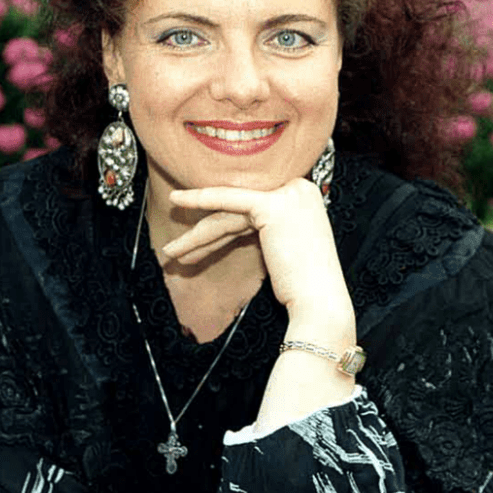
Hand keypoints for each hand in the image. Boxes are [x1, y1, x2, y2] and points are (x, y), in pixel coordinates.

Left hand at [165, 178, 352, 324]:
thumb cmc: (303, 285)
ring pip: (231, 211)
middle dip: (208, 231)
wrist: (320, 303)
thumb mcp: (282, 245)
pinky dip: (201, 199)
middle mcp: (299, 188)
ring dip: (197, 233)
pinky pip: (229, 200)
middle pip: (240, 209)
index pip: (253, 206)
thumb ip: (264, 226)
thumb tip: (230, 223)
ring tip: (171, 251)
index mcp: (304, 195)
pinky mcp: (273, 204)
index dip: (222, 221)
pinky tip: (179, 201)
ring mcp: (288, 194)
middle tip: (179, 248)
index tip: (197, 240)